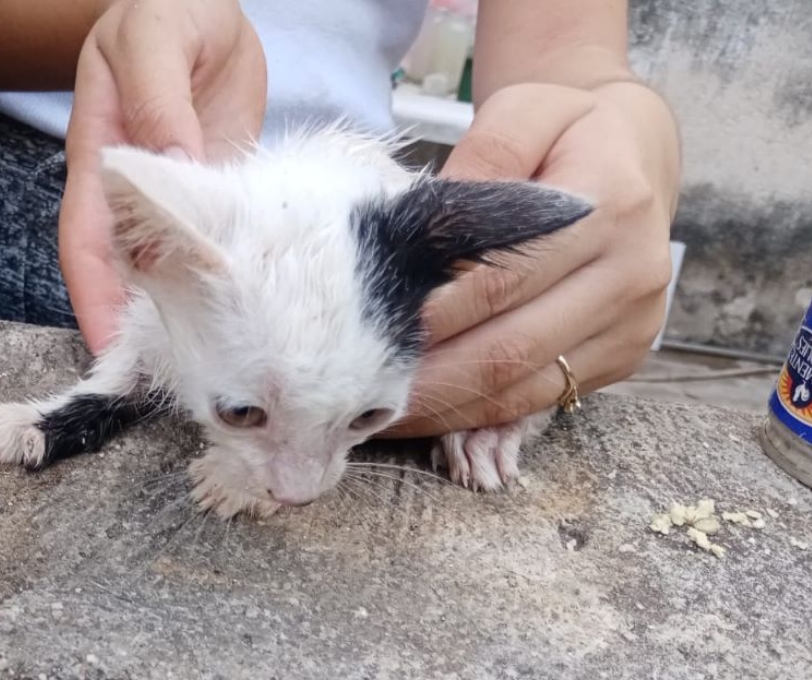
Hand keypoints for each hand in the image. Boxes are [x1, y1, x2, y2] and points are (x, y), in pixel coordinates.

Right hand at [59, 0, 265, 353]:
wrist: (206, 7)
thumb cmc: (167, 12)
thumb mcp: (155, 40)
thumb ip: (158, 99)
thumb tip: (169, 165)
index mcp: (100, 160)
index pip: (86, 242)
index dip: (93, 298)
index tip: (109, 348)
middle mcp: (130, 195)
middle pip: (123, 275)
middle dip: (138, 329)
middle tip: (172, 383)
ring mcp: (174, 202)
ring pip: (169, 273)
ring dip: (183, 318)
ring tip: (213, 370)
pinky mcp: (213, 201)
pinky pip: (213, 253)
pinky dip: (225, 287)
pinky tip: (250, 318)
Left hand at [385, 80, 681, 436]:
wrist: (636, 153)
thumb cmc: (566, 129)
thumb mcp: (524, 112)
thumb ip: (478, 158)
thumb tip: (425, 222)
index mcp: (609, 206)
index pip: (503, 278)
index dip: (433, 314)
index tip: (368, 334)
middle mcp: (632, 273)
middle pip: (512, 346)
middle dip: (429, 376)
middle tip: (359, 390)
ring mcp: (634, 323)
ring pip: (524, 387)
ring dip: (447, 408)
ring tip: (381, 412)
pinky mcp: (625, 355)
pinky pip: (541, 399)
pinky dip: (479, 414)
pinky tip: (427, 413)